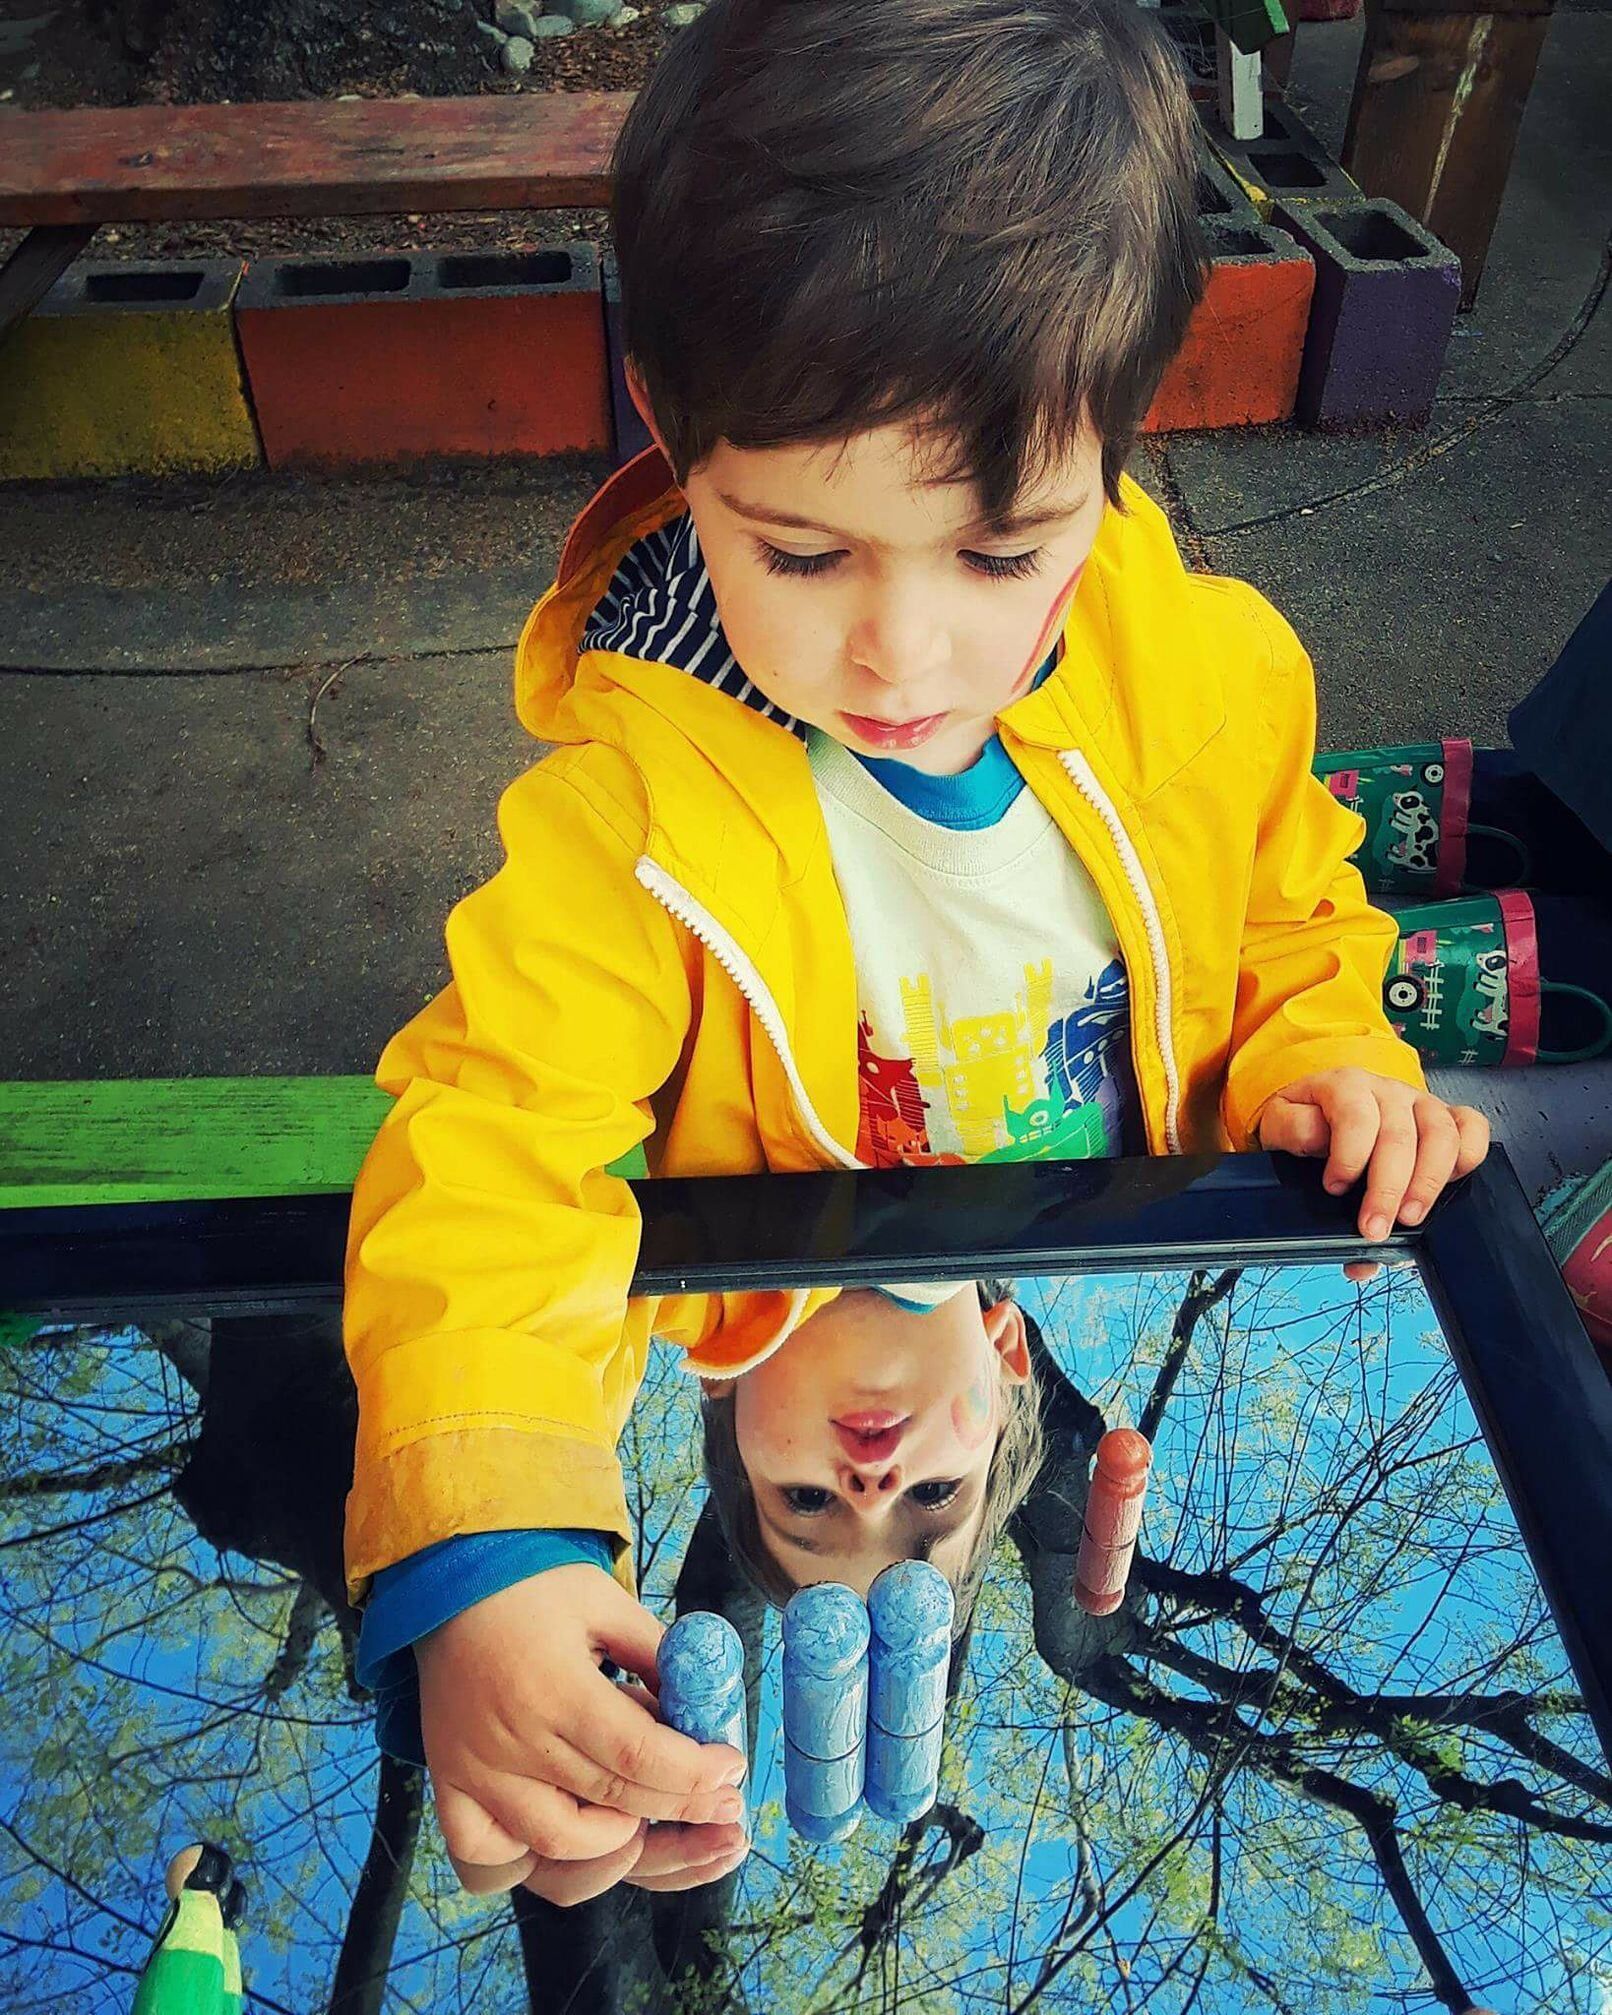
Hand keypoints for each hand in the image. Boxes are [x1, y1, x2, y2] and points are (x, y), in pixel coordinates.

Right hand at [416, 1565, 748, 1889]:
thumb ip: (657, 1655)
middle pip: (613, 1801)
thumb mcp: (607, 1602)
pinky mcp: (449, 1783)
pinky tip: (569, 1829)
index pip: (639, 1757)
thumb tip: (705, 1706)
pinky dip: (530, 1857)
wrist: (448, 1579)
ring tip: (647, 1809)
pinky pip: (487, 1855)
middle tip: (724, 1801)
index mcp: (556, 1689)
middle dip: (682, 1806)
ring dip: (615, 1837)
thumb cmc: (535, 1584)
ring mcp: (476, 1771)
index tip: (733, 1768)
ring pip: (557, 1843)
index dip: (695, 1772)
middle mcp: (512, 1742)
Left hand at [1257, 1069, 1489, 1281]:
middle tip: (1374, 1227)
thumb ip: (1292, 1132)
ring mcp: (1421, 1103)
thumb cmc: (1306, 1118)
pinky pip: (1472, 1128)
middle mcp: (1388, 1091)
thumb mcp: (1279, 1122)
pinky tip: (1450, 1185)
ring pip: (1441, 1135)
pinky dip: (1469, 1156)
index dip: (1348, 1156)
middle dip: (1388, 1188)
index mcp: (1346, 1085)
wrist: (1323, 1104)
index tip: (1334, 1188)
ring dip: (1428, 1182)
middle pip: (1400, 1135)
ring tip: (1410, 1218)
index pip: (1356, 1117)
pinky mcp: (1445, 1118)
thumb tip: (1318, 1140)